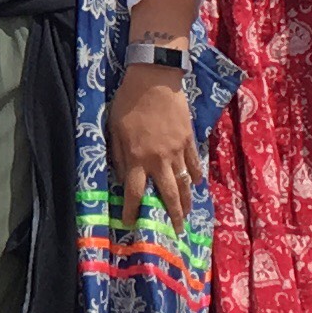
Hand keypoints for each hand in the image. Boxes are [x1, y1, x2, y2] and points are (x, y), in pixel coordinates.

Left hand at [108, 62, 196, 224]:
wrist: (155, 80)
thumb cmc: (128, 102)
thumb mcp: (114, 129)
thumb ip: (119, 156)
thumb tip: (123, 179)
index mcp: (137, 158)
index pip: (135, 192)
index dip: (132, 210)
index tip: (130, 223)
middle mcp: (159, 160)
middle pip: (168, 195)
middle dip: (172, 216)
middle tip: (176, 232)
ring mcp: (177, 151)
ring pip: (184, 183)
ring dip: (187, 201)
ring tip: (188, 215)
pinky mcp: (190, 140)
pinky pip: (194, 164)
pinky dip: (196, 175)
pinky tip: (196, 184)